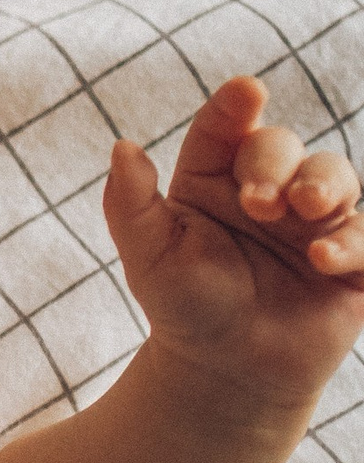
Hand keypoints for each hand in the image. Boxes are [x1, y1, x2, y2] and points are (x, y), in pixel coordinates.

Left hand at [107, 77, 363, 415]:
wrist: (226, 371)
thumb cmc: (183, 306)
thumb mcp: (149, 257)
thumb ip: (130, 203)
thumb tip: (122, 146)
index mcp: (216, 178)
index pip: (225, 128)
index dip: (234, 106)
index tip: (246, 91)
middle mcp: (270, 189)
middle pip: (285, 147)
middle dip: (278, 162)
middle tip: (262, 201)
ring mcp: (314, 222)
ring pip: (335, 176)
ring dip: (325, 184)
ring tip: (306, 208)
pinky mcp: (350, 260)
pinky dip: (352, 242)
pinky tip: (324, 259)